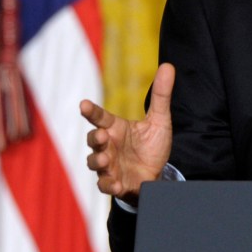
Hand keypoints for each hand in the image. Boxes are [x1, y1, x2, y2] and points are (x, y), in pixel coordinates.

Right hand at [80, 63, 174, 203]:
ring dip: (98, 161)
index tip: (84, 104)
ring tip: (106, 160)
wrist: (156, 173)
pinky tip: (117, 185)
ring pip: (94, 162)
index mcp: (115, 128)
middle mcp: (108, 145)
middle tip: (100, 135)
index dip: (91, 111)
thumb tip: (168, 66)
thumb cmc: (151, 145)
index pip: (99, 117)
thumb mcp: (159, 120)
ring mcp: (109, 165)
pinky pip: (105, 185)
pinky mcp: (115, 183)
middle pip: (92, 140)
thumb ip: (161, 95)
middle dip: (94, 138)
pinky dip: (109, 185)